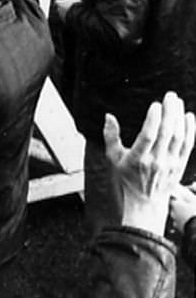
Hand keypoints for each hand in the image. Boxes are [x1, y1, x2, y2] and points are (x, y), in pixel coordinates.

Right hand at [105, 93, 195, 233]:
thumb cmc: (128, 177)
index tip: (155, 105)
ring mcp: (171, 163)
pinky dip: (190, 130)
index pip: (148, 136)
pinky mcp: (180, 165)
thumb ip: (110, 136)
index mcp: (138, 159)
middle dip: (169, 112)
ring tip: (177, 101)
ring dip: (179, 117)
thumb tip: (109, 116)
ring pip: (179, 137)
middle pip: (167, 133)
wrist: (147, 201)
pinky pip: (188, 145)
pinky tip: (189, 117)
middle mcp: (156, 161)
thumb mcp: (113, 158)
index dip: (153, 120)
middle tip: (170, 96)